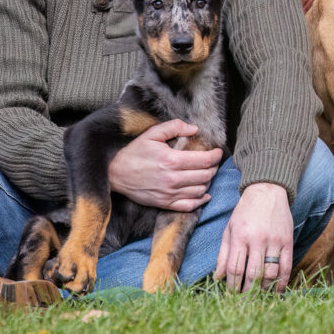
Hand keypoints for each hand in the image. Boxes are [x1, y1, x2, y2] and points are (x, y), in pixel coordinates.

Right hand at [108, 120, 222, 210]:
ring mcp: (169, 193)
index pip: (204, 160)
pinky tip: (204, 193)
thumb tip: (195, 129)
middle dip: (214, 167)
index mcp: (172, 160)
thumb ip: (174, 127)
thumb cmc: (134, 152)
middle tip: (213, 161)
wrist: (115, 174)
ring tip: (206, 173)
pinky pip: (189, 206)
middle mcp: (173, 179)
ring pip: (200, 190)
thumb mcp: (152, 134)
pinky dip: (200, 200)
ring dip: (208, 181)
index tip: (218, 151)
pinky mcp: (164, 203)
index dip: (216, 156)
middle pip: (205, 175)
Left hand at [215, 182, 293, 292]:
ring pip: (270, 273)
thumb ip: (223, 254)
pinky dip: (282, 282)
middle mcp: (258, 239)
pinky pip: (286, 267)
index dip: (232, 286)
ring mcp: (275, 241)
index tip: (231, 296)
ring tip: (258, 298)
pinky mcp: (288, 242)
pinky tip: (276, 292)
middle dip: (247, 292)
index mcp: (240, 236)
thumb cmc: (245, 211)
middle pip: (253, 274)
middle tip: (244, 302)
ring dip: (264, 290)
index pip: (235, 269)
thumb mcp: (229, 229)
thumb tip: (217, 278)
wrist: (268, 191)